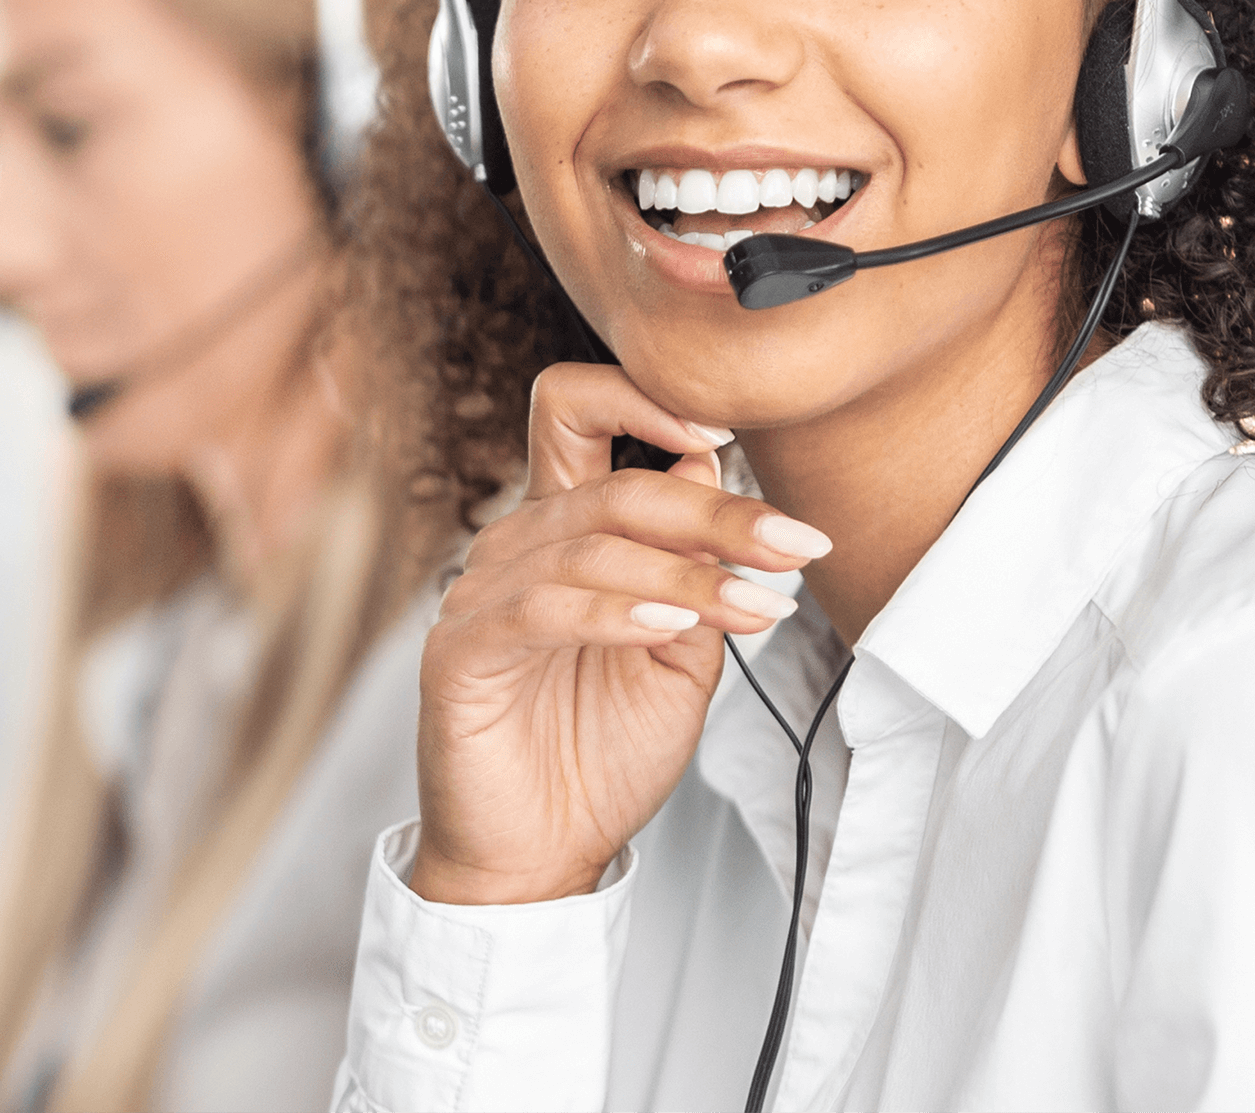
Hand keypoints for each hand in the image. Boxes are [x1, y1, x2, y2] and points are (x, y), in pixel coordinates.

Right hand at [411, 362, 831, 905]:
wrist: (545, 855)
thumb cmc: (606, 748)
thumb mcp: (682, 648)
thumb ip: (697, 567)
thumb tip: (717, 469)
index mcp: (566, 524)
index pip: (580, 409)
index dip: (644, 398)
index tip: (734, 430)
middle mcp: (519, 542)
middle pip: (617, 485)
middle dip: (718, 512)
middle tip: (793, 544)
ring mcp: (482, 592)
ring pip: (593, 546)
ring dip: (688, 575)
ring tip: (755, 606)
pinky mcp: (461, 651)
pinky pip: (541, 608)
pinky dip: (616, 611)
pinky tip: (671, 627)